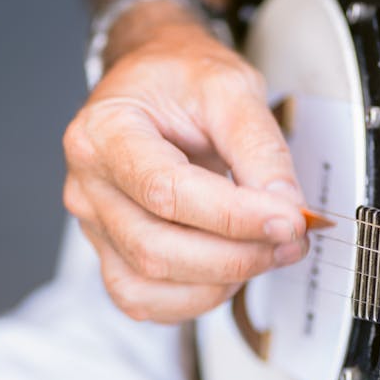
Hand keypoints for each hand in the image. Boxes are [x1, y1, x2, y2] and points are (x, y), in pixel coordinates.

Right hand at [63, 18, 307, 322]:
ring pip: (149, 282)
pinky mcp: (111, 252)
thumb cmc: (181, 79)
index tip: (289, 219)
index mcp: (104, 132)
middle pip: (155, 248)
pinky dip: (195, 298)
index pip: (166, 190)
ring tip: (266, 251)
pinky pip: (143, 300)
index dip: (233, 216)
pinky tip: (229, 271)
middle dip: (235, 255)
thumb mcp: (229, 87)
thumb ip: (260, 148)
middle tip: (291, 239)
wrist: (154, 80)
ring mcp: (95, 224)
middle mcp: (88, 184)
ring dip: (220, 280)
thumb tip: (286, 208)